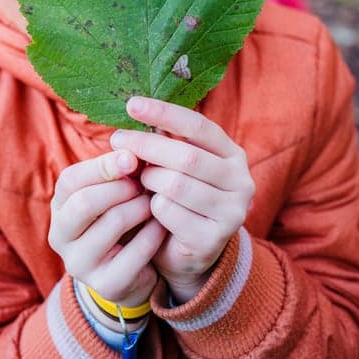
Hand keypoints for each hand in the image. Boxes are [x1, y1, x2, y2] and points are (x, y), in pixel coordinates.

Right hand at [48, 149, 166, 308]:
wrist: (131, 271)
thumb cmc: (121, 217)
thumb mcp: (114, 192)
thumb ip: (119, 170)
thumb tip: (134, 151)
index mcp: (60, 206)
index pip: (71, 180)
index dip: (103, 166)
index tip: (132, 157)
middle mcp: (60, 236)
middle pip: (85, 202)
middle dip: (120, 187)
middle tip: (143, 183)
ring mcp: (79, 264)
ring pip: (112, 224)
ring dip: (139, 207)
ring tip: (153, 201)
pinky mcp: (105, 285)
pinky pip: (135, 253)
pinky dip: (153, 234)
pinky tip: (161, 226)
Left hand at [110, 97, 254, 303]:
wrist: (189, 254)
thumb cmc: (179, 198)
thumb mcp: (178, 165)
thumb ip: (167, 141)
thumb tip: (137, 110)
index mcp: (233, 154)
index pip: (199, 126)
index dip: (165, 113)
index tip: (133, 104)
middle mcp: (240, 181)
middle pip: (186, 156)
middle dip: (146, 145)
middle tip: (117, 140)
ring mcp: (231, 212)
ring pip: (175, 184)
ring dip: (149, 180)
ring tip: (141, 182)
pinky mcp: (213, 238)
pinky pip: (169, 212)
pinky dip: (152, 207)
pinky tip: (151, 210)